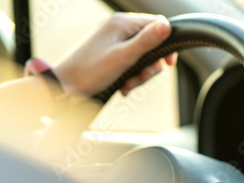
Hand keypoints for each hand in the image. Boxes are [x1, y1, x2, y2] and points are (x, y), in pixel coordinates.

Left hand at [53, 12, 176, 97]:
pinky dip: (130, 75)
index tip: (168, 65)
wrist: (64, 86)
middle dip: (150, 65)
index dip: (166, 45)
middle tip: (141, 79)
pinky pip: (129, 61)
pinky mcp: (108, 52)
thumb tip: (167, 26)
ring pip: (141, 55)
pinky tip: (123, 86)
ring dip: (140, 74)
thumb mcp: (124, 57)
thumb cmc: (91, 72)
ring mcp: (112, 39)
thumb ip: (146, 41)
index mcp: (121, 23)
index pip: (157, 24)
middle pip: (150, 43)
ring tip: (128, 86)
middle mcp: (117, 27)